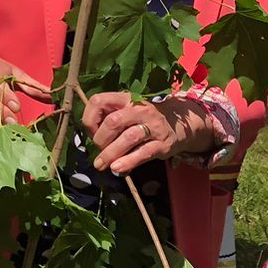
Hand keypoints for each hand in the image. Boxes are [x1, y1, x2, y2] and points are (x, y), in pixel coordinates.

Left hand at [82, 93, 207, 174]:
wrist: (177, 125)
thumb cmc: (142, 120)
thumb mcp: (126, 112)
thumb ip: (108, 119)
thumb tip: (90, 138)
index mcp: (126, 99)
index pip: (99, 101)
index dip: (90, 118)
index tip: (91, 131)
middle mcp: (140, 110)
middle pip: (113, 122)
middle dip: (100, 139)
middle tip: (99, 149)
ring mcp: (153, 126)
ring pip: (128, 138)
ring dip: (111, 153)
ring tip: (101, 164)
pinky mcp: (163, 144)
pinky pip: (143, 153)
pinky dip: (128, 161)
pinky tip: (117, 168)